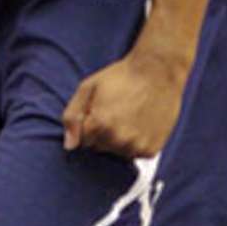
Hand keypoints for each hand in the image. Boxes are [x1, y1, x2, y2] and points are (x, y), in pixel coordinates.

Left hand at [61, 48, 188, 158]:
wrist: (157, 71)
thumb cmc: (121, 76)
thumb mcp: (88, 87)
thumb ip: (72, 116)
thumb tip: (69, 145)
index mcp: (99, 124)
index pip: (82, 140)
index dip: (89, 124)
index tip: (99, 110)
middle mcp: (118, 139)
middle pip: (99, 147)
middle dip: (101, 133)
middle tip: (115, 111)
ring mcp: (136, 146)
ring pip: (116, 152)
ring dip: (118, 140)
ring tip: (128, 116)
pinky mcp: (150, 150)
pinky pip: (133, 154)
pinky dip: (134, 143)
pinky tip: (139, 124)